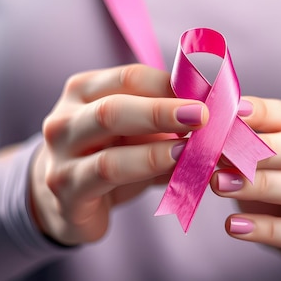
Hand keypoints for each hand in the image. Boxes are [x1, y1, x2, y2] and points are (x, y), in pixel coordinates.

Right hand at [29, 64, 207, 244]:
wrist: (65, 202)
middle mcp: (65, 118)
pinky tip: (172, 173)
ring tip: (190, 148)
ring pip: (108, 146)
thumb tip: (221, 114)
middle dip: (163, 110)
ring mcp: (60, 155)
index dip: (171, 84)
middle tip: (204, 115)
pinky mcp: (66, 191)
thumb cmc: (108, 157)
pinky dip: (142, 170)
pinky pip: (106, 176)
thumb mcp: (134, 133)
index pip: (130, 77)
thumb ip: (166, 122)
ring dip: (155, 146)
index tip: (209, 94)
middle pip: (114, 106)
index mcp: (83, 91)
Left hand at [210, 97, 280, 280]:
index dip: (259, 112)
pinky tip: (233, 227)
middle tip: (219, 151)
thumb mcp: (264, 170)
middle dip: (260, 149)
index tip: (228, 112)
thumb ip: (239, 150)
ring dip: (258, 184)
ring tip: (218, 184)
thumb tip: (198, 130)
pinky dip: (266, 229)